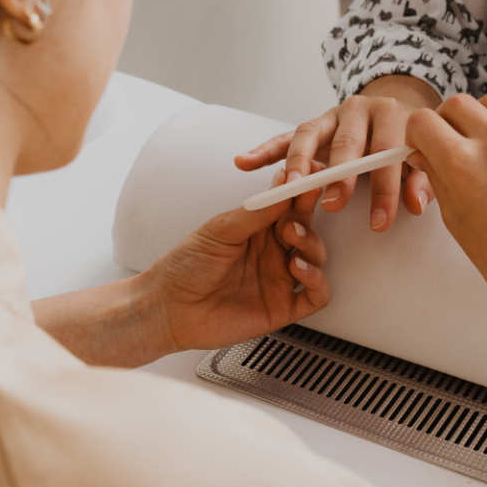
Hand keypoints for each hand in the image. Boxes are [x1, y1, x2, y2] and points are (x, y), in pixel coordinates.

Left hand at [146, 170, 330, 351]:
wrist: (169, 308)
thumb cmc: (186, 266)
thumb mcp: (220, 230)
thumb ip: (256, 211)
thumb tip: (283, 183)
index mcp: (258, 228)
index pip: (289, 205)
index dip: (301, 191)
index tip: (309, 177)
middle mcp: (272, 252)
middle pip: (307, 227)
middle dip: (306, 215)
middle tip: (297, 209)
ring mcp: (279, 279)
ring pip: (316, 257)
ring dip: (311, 244)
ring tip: (293, 238)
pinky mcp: (283, 307)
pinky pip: (316, 295)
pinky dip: (317, 280)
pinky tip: (299, 269)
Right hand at [235, 75, 438, 231]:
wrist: (396, 114)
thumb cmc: (408, 145)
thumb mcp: (421, 160)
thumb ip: (421, 180)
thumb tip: (417, 204)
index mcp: (391, 114)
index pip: (388, 151)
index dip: (385, 189)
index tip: (379, 222)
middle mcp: (358, 109)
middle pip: (346, 141)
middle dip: (340, 175)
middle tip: (333, 204)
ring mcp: (330, 116)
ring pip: (309, 134)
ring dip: (298, 162)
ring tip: (289, 187)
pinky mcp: (312, 126)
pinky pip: (284, 137)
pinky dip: (264, 150)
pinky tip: (244, 163)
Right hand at [404, 78, 486, 311]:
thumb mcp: (453, 216)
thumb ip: (434, 174)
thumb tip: (422, 146)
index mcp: (461, 165)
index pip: (422, 121)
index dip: (418, 133)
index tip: (425, 143)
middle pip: (457, 105)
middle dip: (448, 124)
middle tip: (457, 146)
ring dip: (486, 117)